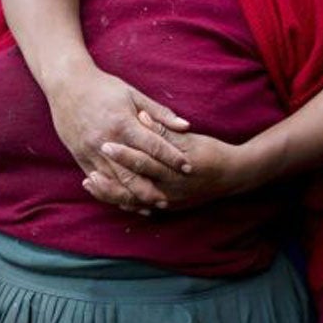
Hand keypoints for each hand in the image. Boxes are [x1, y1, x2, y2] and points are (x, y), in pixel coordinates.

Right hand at [43, 64, 191, 211]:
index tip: (188, 167)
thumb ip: (159, 113)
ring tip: (151, 207)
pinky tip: (126, 202)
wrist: (66, 85)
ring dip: (133, 198)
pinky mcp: (81, 157)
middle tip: (169, 199)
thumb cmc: (103, 87)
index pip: (153, 146)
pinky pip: (99, 182)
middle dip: (152, 189)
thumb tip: (186, 126)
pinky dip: (113, 194)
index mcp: (123, 123)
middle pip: (132, 173)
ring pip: (115, 183)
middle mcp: (107, 141)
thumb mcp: (133, 94)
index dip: (172, 158)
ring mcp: (92, 152)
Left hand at [82, 123, 257, 212]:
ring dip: (110, 193)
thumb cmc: (211, 152)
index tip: (104, 144)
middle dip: (110, 179)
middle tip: (88, 172)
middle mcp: (170, 189)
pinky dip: (122, 201)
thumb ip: (162, 129)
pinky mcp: (168, 206)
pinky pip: (140, 207)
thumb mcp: (189, 139)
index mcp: (174, 169)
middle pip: (134, 186)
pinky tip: (106, 194)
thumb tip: (140, 115)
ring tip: (90, 183)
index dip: (123, 153)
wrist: (234, 175)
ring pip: (133, 201)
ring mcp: (169, 201)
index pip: (144, 161)